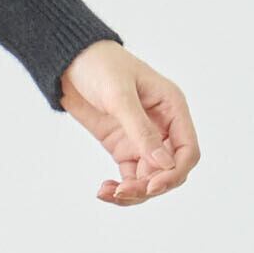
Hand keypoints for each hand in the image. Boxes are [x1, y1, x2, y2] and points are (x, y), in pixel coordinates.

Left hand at [59, 39, 198, 204]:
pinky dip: (121, 188)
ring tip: (109, 193)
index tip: (152, 186)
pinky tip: (105, 191)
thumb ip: (140, 128)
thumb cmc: (97, 64)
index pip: (187, 150)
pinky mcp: (122, 146)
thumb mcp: (118, 94)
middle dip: (151, 186)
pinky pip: (130, 176)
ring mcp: (142, 139)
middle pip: (169, 170)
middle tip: (123, 192)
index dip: (174, 172)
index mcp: (172, 108)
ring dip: (134, 192)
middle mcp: (162, 127)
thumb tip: (165, 164)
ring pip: (150, 178)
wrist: (66, 59)